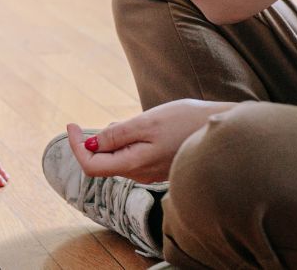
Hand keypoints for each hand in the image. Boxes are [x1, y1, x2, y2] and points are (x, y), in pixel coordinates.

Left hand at [67, 99, 235, 183]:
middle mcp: (140, 173)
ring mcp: (150, 171)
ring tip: (122, 122)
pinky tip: (136, 127)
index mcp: (134, 164)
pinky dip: (124, 141)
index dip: (76, 146)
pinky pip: (131, 155)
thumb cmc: (186, 122)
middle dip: (92, 142)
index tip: (71, 124)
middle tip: (91, 122)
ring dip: (109, 140)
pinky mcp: (159, 164)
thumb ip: (117, 136)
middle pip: (102, 162)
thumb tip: (91, 145)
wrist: (225, 131)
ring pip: (117, 158)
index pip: (92, 166)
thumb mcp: (146, 122)